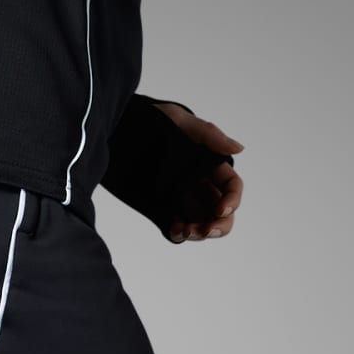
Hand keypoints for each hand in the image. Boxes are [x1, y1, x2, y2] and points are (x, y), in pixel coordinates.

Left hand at [153, 101, 243, 242]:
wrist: (114, 132)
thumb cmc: (150, 119)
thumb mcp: (179, 121)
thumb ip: (208, 135)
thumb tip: (239, 149)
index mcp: (208, 166)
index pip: (231, 188)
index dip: (232, 201)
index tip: (220, 211)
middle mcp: (198, 185)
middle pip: (220, 213)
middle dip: (219, 225)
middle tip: (205, 230)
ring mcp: (180, 199)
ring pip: (201, 223)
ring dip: (198, 233)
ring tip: (184, 231)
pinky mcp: (161, 209)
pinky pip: (177, 228)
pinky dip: (179, 234)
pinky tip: (173, 229)